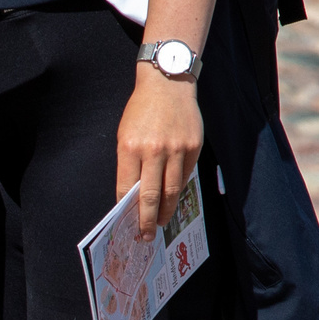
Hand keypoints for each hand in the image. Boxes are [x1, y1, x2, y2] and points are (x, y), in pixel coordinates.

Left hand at [115, 65, 203, 236]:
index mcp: (130, 147)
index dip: (128, 210)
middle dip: (148, 220)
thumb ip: (129, 164)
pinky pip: (185, 176)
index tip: (128, 225)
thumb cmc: (142, 110)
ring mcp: (176, 149)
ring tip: (160, 223)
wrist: (168, 83)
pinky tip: (172, 199)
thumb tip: (133, 196)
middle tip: (146, 236)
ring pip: (171, 190)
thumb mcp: (125, 134)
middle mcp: (154, 150)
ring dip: (166, 211)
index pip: (127, 188)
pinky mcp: (193, 147)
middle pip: (151, 196)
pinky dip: (177, 190)